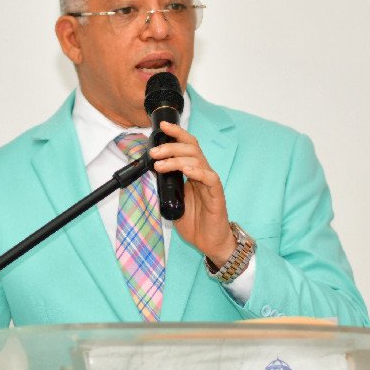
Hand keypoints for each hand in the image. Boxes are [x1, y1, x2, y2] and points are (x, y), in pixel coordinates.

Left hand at [149, 121, 235, 266]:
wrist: (210, 242)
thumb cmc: (195, 222)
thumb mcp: (173, 200)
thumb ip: (166, 186)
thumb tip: (152, 172)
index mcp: (193, 172)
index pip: (186, 146)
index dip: (176, 134)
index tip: (162, 127)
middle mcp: (202, 173)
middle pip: (191, 148)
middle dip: (171, 146)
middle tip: (154, 153)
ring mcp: (210, 183)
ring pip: (197, 160)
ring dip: (176, 159)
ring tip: (161, 165)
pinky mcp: (217, 195)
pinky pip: (209, 178)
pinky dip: (198, 172)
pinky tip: (187, 170)